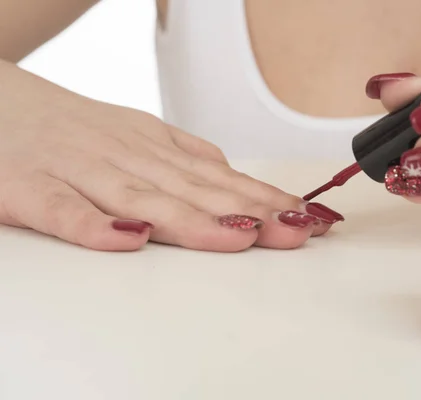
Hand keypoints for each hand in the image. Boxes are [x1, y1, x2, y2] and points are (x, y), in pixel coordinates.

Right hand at [0, 61, 339, 250]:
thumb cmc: (73, 129)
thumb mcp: (138, 136)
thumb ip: (184, 159)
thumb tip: (233, 177)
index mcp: (152, 148)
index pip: (218, 179)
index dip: (263, 199)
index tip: (304, 218)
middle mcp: (125, 157)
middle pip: (193, 190)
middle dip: (249, 213)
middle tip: (294, 232)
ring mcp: (80, 171)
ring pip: (144, 198)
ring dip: (195, 220)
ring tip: (241, 237)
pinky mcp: (31, 188)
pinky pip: (65, 210)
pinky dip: (96, 225)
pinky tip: (131, 239)